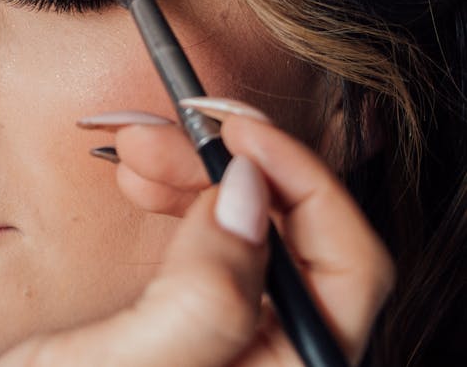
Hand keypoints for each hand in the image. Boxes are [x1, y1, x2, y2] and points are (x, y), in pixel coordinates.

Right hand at [0, 98, 394, 366]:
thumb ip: (202, 299)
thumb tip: (248, 193)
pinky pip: (209, 238)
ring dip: (193, 173)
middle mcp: (269, 354)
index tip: (234, 134)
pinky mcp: (193, 314)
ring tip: (130, 150)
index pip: (347, 266)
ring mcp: (232, 333)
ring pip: (248, 227)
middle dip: (225, 168)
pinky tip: (138, 182)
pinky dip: (176, 196)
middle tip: (154, 136)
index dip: (301, 183)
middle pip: (294, 235)